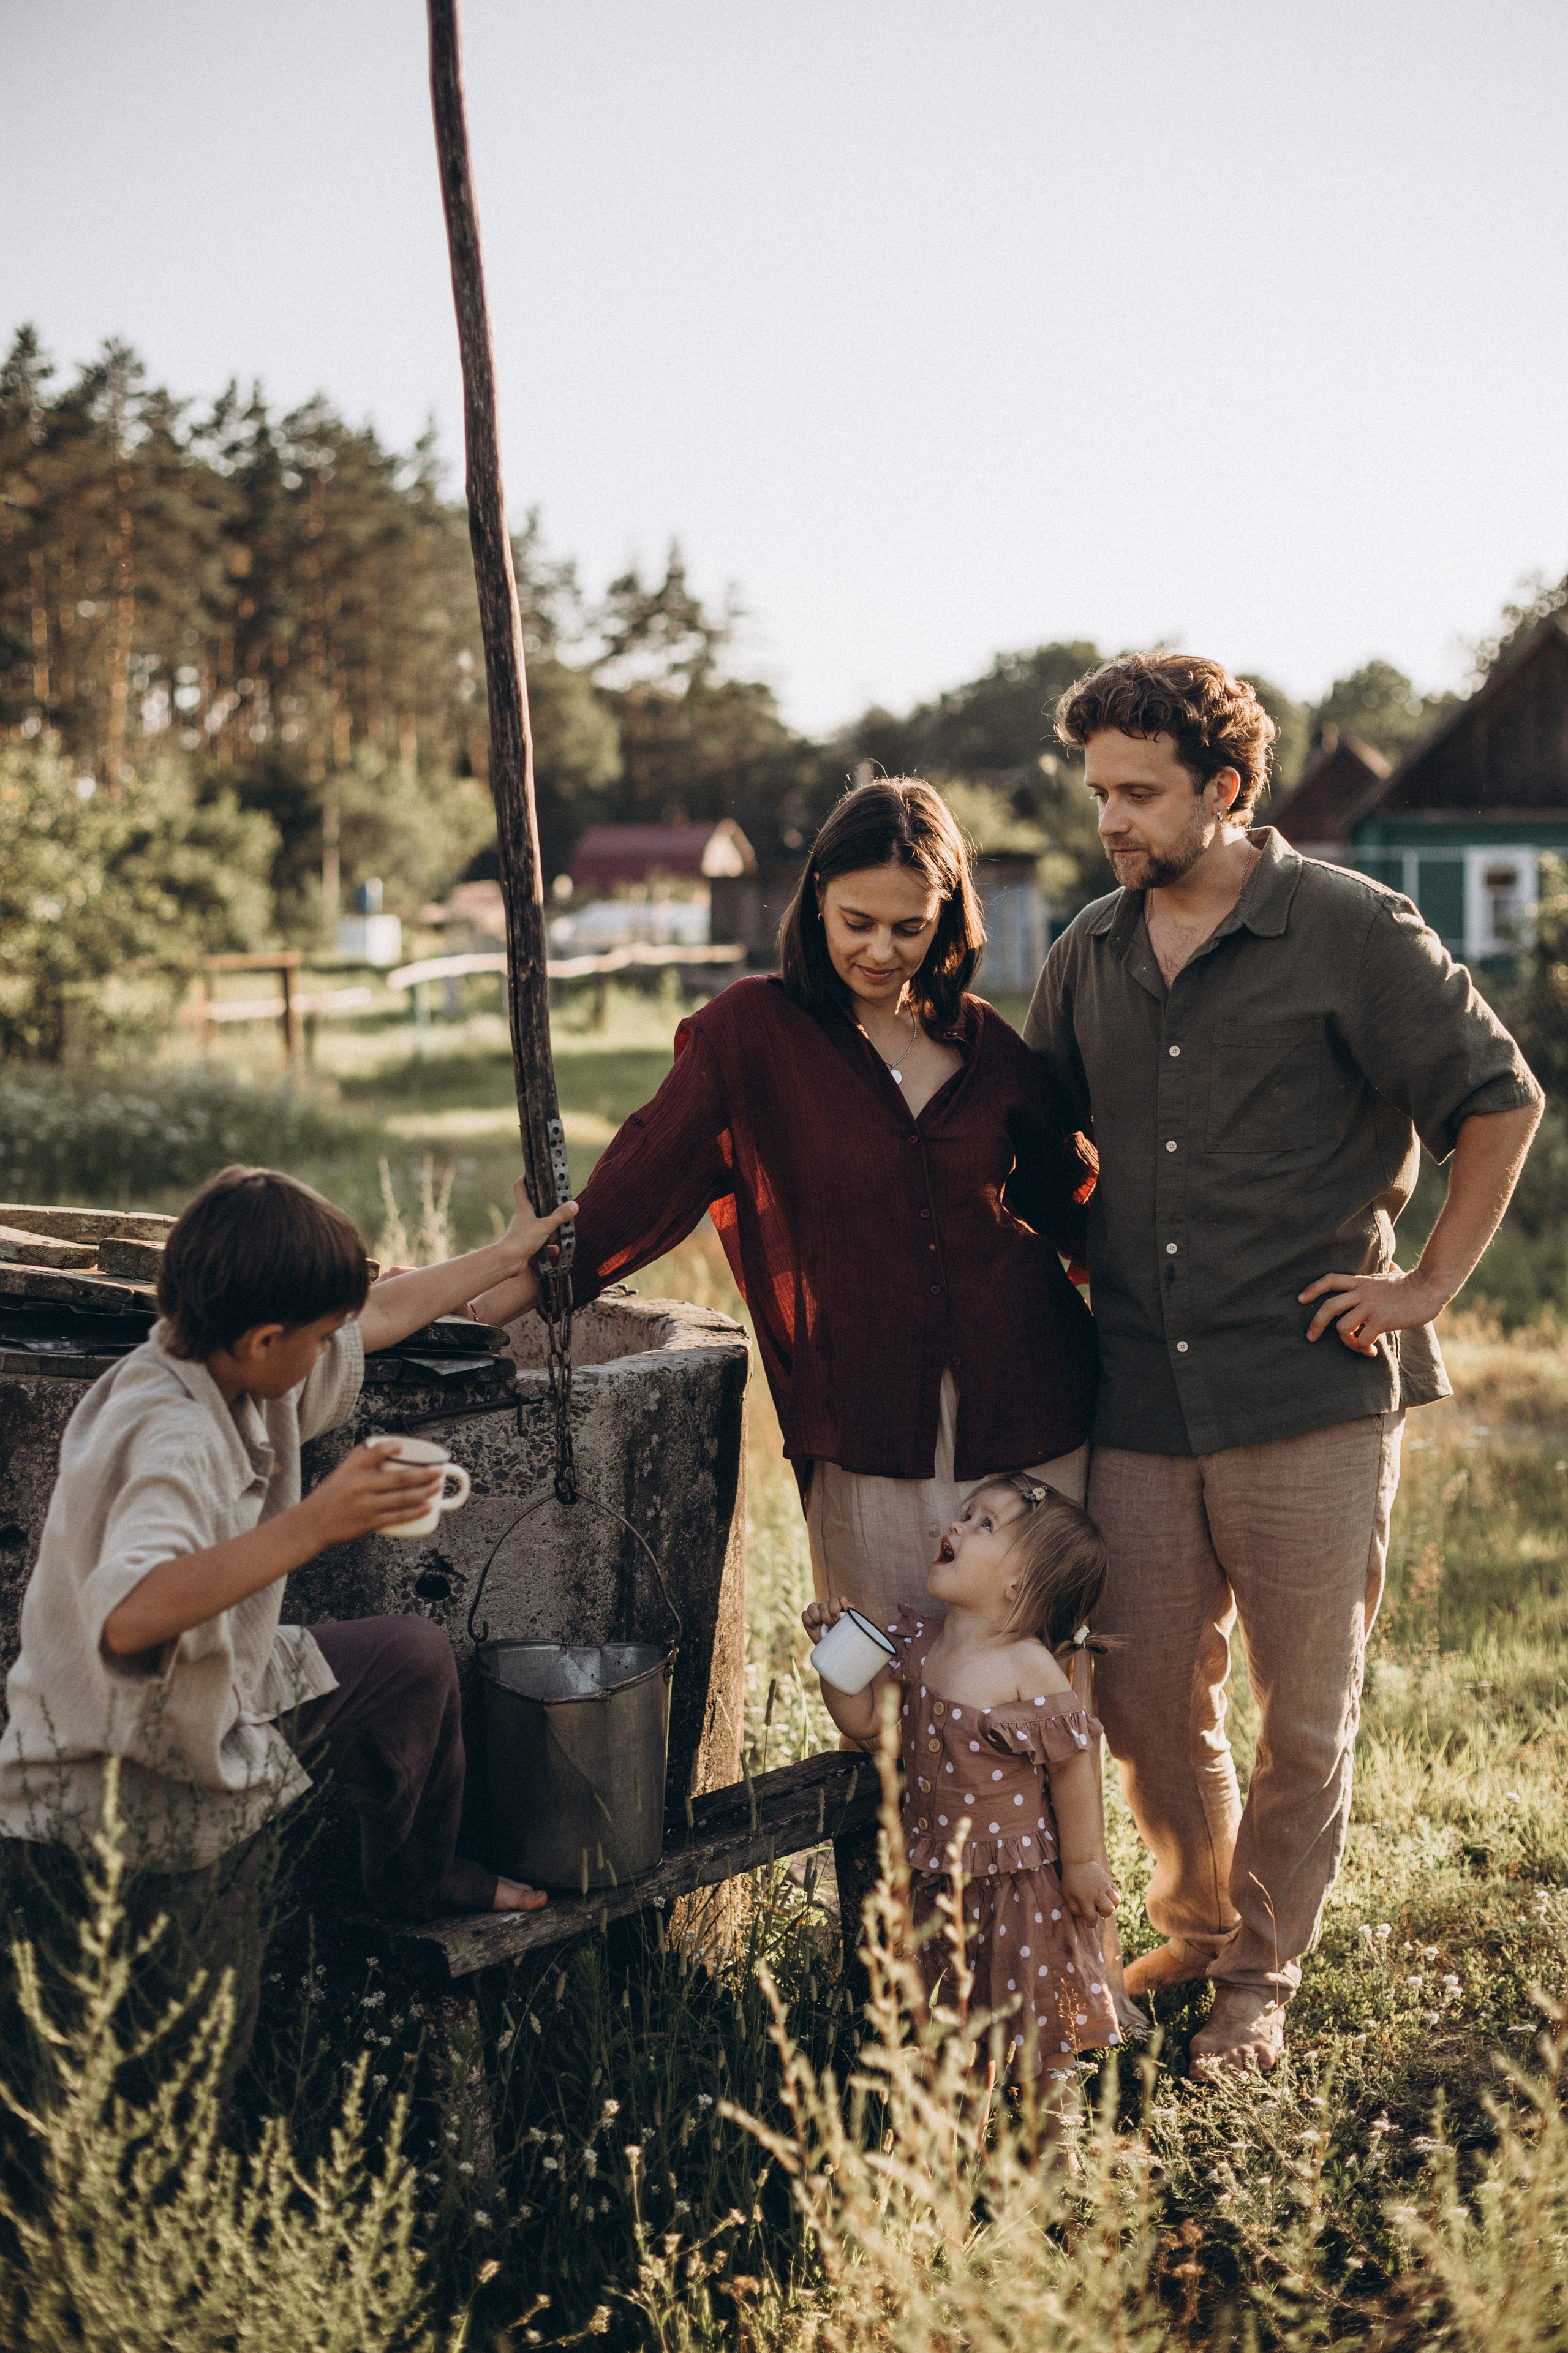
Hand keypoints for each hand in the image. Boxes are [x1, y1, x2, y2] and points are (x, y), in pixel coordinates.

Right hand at [303, 1440, 445, 1547]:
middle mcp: (361, 1485)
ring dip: (425, 1492)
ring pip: (403, 1498)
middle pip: (400, 1478)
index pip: (375, 1451)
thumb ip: (362, 1457)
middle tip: (439, 1470)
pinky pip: (398, 1516)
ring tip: (438, 1486)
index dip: (392, 1447)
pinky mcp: (369, 1523)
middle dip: (425, 1474)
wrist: (312, 1524)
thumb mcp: (341, 1472)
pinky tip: (429, 1507)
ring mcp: (367, 1505)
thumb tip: (388, 1446)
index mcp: (353, 1470)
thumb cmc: (329, 1496)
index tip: (404, 1447)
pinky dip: (415, 1511)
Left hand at [496, 1176, 579, 1276]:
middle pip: (532, 1204)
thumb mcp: (544, 1226)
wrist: (508, 1261)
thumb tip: (574, 1205)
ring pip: (538, 1224)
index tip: (534, 1172)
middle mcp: (523, 1217)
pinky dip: (549, 1245)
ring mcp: (524, 1230)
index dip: (526, 1177)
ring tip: (561, 1227)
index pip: (521, 1186)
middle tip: (557, 1199)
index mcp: (524, 1208)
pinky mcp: (526, 1243)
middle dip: (545, 1202)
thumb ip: (560, 1216)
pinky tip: (555, 1249)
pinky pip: (540, 1241)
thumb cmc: (521, 1240)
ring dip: (549, 1226)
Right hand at [802, 1596, 849, 1640]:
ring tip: (822, 1626)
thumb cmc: (844, 1636)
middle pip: (823, 1605)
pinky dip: (809, 1621)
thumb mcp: (851, 1622)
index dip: (834, 1609)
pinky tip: (814, 1627)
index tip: (837, 1619)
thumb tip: (842, 1598)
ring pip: (812, 1606)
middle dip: (826, 1617)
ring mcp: (817, 1612)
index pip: (834, 1600)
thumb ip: (850, 1608)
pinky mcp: (808, 1619)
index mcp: (839, 1606)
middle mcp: (828, 1606)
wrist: (833, 1648)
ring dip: (817, 1617)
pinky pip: (805, 1614)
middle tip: (830, 1625)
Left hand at [1060, 1858, 1119, 1922]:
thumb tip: (1086, 1919)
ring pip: (1116, 1902)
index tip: (1089, 1923)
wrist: (1078, 1860)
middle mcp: (1096, 1893)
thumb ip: (1075, 1909)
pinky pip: (1118, 1893)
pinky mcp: (1109, 1881)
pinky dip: (1114, 1898)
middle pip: (1109, 1910)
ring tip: (1103, 1902)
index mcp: (1085, 1898)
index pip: (1092, 1918)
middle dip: (1104, 1914)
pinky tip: (1106, 1896)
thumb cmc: (1071, 1879)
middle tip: (1096, 1908)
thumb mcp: (1068, 1895)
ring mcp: (1104, 1886)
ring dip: (1111, 1906)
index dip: (1091, 1924)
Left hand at [1297, 1265, 1446, 1354]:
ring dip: (1346, 1342)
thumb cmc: (1413, 1283)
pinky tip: (1372, 1351)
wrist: (1430, 1287)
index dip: (1312, 1289)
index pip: (1330, 1280)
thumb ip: (1385, 1271)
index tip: (1301, 1299)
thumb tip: (1390, 1264)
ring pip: (1342, 1327)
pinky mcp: (1382, 1320)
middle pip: (1328, 1306)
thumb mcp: (1393, 1274)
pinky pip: (1362, 1339)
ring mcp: (1371, 1306)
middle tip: (1311, 1337)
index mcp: (1361, 1282)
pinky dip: (1363, 1349)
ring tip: (1358, 1346)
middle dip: (1316, 1323)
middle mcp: (1362, 1293)